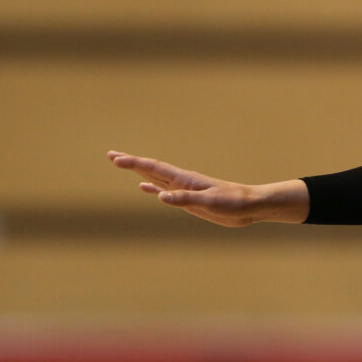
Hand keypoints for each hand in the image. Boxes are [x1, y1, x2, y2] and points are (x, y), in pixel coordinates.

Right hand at [107, 150, 308, 226]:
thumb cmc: (233, 203)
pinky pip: (166, 192)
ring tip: (123, 165)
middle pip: (151, 169)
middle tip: (111, 155)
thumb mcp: (209, 202)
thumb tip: (161, 196)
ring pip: (156, 178)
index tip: (115, 158)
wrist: (250, 206)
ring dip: (139, 172)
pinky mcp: (189, 200)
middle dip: (131, 162)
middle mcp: (182, 182)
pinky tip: (145, 189)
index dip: (134, 163)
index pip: (154, 168)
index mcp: (185, 180)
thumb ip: (185, 199)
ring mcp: (185, 190)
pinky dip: (154, 189)